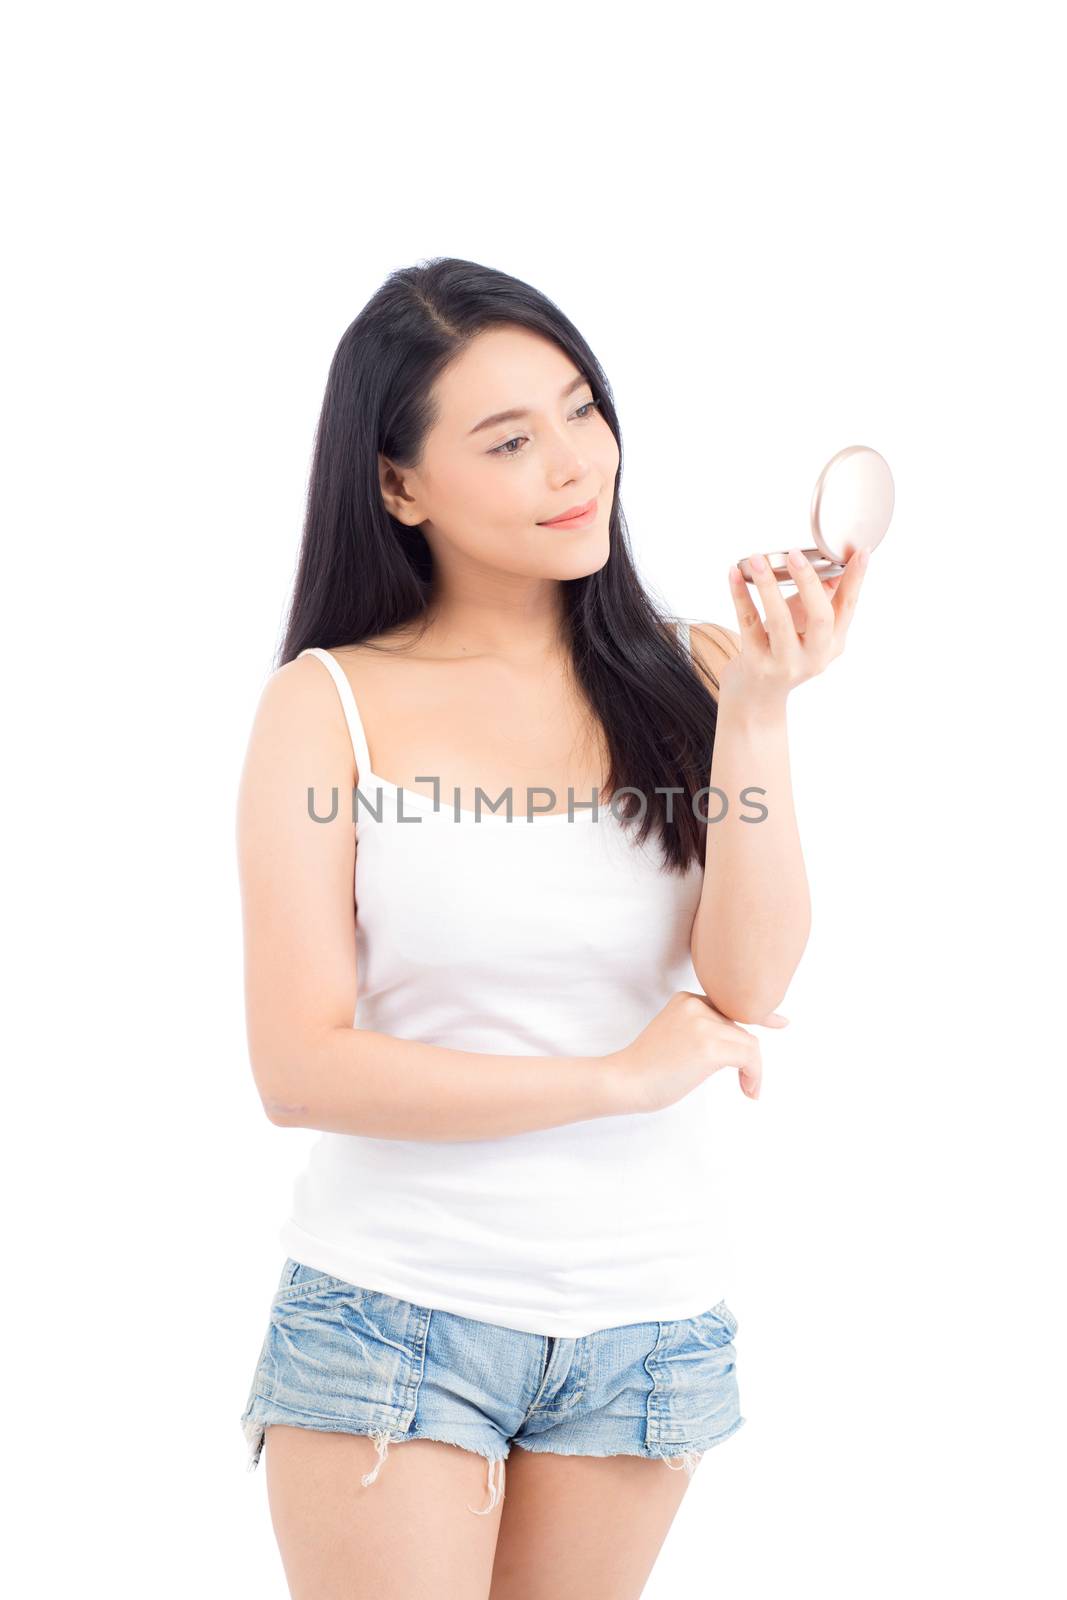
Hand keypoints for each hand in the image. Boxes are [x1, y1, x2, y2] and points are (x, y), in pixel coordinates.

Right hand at [603, 990, 789, 1112]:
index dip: (758, 1015)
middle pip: (741, 1028)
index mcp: (686, 1000)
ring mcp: (702, 1023)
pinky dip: (755, 1075)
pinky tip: (748, 1090)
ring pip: (749, 1042)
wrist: (624, 1081)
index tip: (780, 1022)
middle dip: (748, 1056)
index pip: (731, 1006)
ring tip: (747, 1089)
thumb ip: (704, 1031)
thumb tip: (742, 1046)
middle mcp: (695, 1005)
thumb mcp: (676, 1037)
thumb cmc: (647, 1069)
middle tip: (749, 1084)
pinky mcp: (709, 1045)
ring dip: (753, 1069)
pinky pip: (749, 1056)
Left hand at [721, 546, 869, 712]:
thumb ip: (821, 600)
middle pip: (820, 617)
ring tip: (758, 559)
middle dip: (809, 582)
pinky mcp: (757, 664)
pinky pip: (748, 624)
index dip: (856, 579)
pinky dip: (740, 596)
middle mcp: (814, 657)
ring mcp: (785, 663)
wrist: (756, 697)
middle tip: (795, 555)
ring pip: (780, 620)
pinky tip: (734, 575)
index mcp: (833, 644)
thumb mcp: (807, 630)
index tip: (861, 552)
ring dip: (768, 585)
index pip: (848, 607)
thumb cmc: (783, 652)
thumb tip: (833, 562)